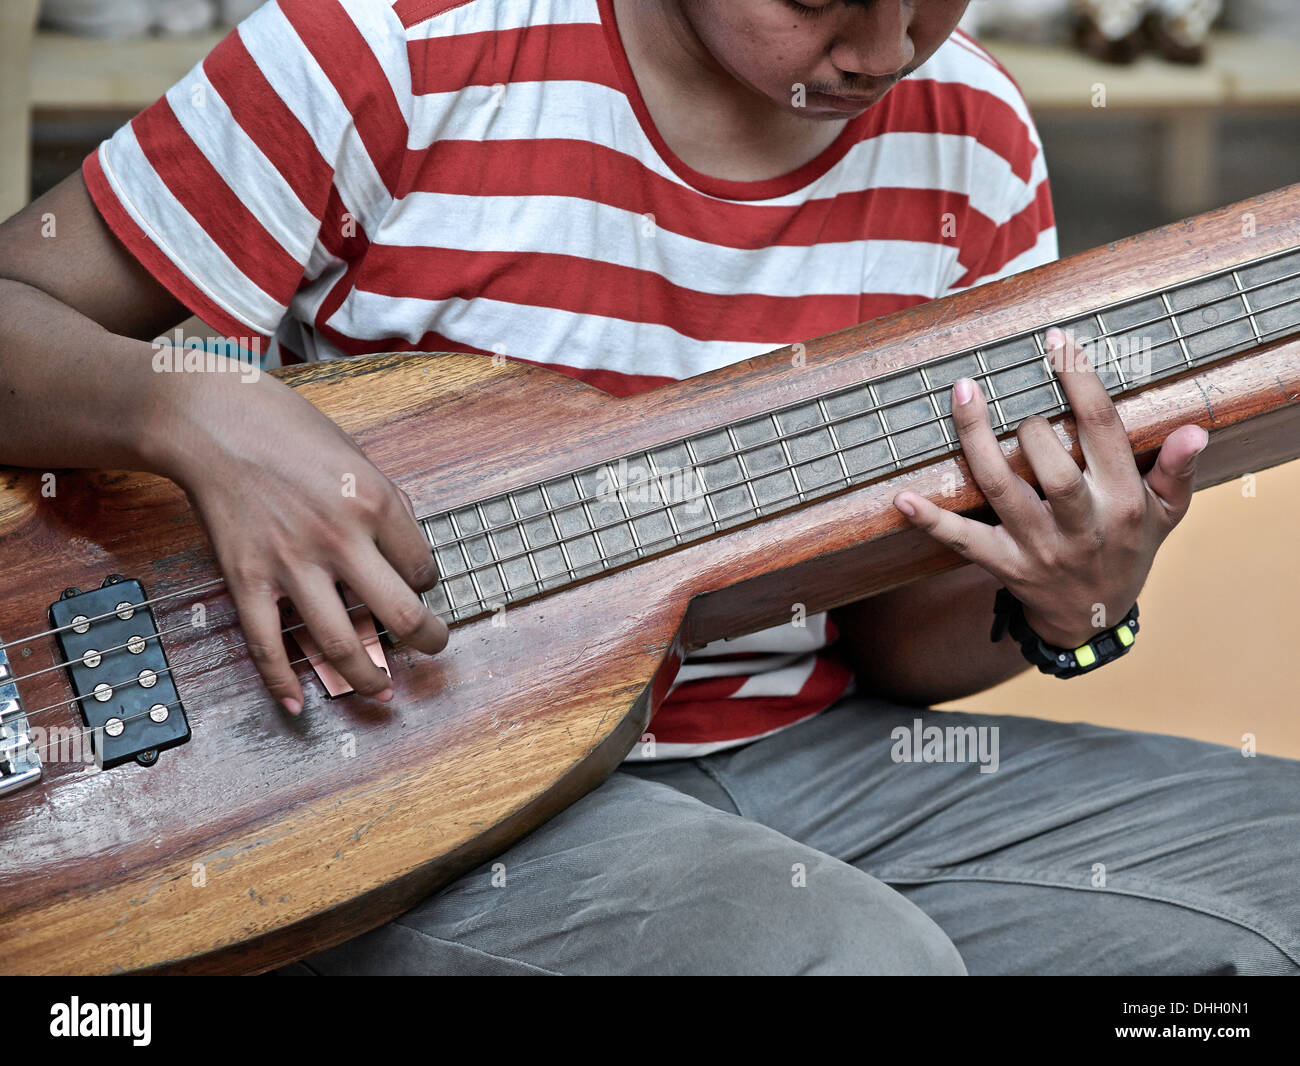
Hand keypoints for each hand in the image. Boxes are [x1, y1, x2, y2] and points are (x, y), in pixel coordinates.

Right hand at [154, 366, 448, 713]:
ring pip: (341, 644)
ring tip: (382, 690)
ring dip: (368, 678)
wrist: (212, 421)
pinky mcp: (246, 580)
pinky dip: (283, 682)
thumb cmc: (287, 430)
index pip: (423, 567)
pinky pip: (267, 646)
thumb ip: (385, 506)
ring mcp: (291, 564)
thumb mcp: (358, 456)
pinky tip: (299, 703)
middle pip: (401, 615)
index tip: (418, 584)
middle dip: (427, 640)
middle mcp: (340, 539)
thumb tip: (407, 554)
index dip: (427, 582)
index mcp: (375, 503)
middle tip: (433, 647)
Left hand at [891, 327, 1208, 648]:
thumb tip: (1194, 430)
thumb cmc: (1129, 549)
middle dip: (1033, 427)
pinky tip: (903, 499)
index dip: (1079, 381)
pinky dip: (932, 522)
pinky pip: (964, 541)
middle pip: (1052, 466)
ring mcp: (1039, 546)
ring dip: (978, 442)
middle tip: (1023, 410)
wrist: (1093, 618)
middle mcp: (1081, 525)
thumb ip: (1176, 469)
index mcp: (1124, 502)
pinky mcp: (1004, 564)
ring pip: (1003, 490)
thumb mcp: (1166, 513)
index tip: (1057, 340)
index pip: (1102, 431)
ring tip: (963, 394)